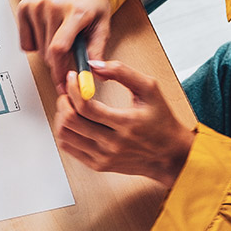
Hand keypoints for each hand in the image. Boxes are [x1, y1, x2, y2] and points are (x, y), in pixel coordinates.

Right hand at [17, 0, 112, 92]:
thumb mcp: (102, 23)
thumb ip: (97, 50)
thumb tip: (92, 72)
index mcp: (75, 12)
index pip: (59, 49)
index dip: (58, 71)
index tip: (61, 83)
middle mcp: (53, 7)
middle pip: (48, 52)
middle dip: (58, 60)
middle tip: (68, 51)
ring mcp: (36, 6)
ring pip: (37, 49)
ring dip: (47, 50)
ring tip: (59, 35)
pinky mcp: (25, 7)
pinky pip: (26, 41)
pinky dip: (35, 43)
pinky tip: (46, 31)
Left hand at [52, 60, 195, 185]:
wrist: (168, 155)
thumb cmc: (161, 120)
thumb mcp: (149, 90)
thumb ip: (123, 73)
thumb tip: (94, 65)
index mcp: (126, 123)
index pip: (86, 107)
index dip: (73, 90)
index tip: (72, 77)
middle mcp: (112, 143)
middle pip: (71, 122)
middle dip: (63, 101)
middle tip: (67, 91)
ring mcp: (102, 156)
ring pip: (65, 136)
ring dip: (61, 116)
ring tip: (69, 105)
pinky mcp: (97, 165)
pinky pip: (69, 148)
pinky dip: (65, 131)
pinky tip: (73, 120)